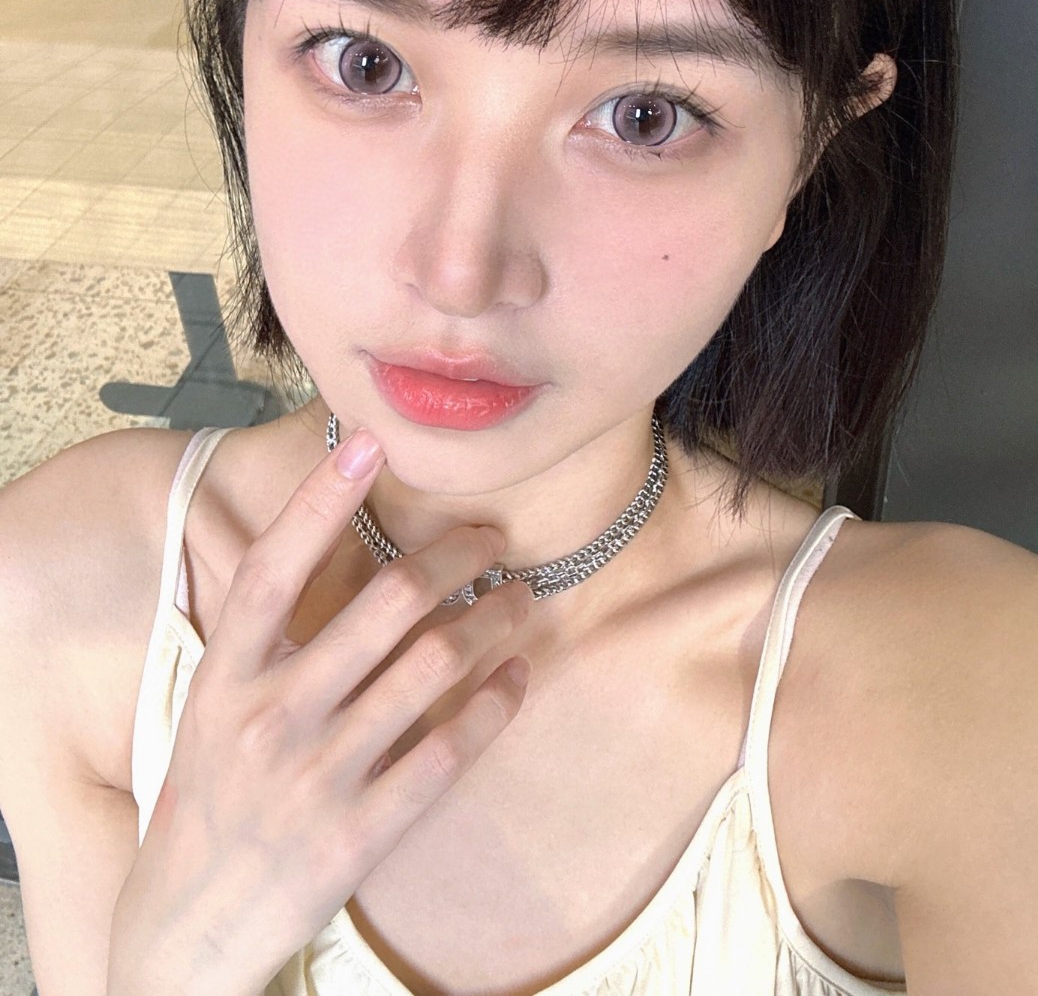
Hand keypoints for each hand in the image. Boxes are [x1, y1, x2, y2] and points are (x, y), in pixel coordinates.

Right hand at [108, 428, 532, 995]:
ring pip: (429, 667)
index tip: (369, 443)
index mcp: (224, 678)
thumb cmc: (209, 797)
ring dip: (489, 620)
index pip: (273, 569)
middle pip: (381, 606)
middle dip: (452, 556)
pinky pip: (447, 752)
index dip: (319, 501)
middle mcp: (268, 717)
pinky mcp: (358, 832)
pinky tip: (515, 678)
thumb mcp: (211, 709)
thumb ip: (260, 640)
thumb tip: (316, 545)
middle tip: (490, 536)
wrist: (185, 928)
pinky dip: (493, 705)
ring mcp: (315, 776)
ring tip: (519, 596)